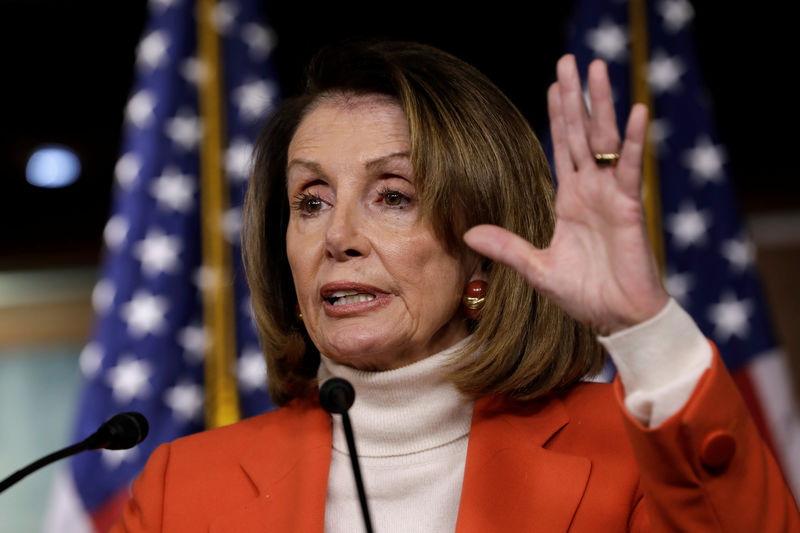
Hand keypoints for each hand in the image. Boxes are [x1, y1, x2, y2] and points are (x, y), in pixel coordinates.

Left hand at [464, 55, 667, 334]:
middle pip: (582, 134)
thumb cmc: (583, 294)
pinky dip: (633, 141)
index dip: (559, 116)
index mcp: (571, 200)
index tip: (553, 85)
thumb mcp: (535, 268)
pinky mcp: (630, 208)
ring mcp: (612, 196)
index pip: (562, 148)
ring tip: (598, 69)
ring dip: (602, 105)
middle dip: (575, 98)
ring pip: (606, 141)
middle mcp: (592, 191)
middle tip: (570, 60)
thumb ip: (506, 246)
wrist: (617, 318)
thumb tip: (468, 232)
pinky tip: (634, 111)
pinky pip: (632, 168)